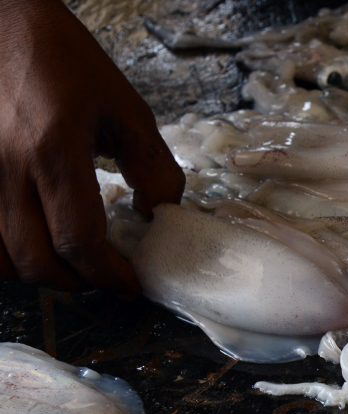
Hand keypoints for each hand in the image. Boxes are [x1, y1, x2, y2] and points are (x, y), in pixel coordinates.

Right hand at [0, 0, 184, 294]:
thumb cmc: (63, 59)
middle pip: (34, 260)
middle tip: (105, 276)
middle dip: (78, 281)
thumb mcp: (125, 108)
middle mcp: (5, 167)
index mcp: (52, 150)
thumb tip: (161, 214)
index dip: (108, 275)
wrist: (1, 20)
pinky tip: (31, 244)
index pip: (78, 240)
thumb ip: (152, 166)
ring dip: (39, 272)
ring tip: (72, 263)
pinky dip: (5, 256)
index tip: (130, 283)